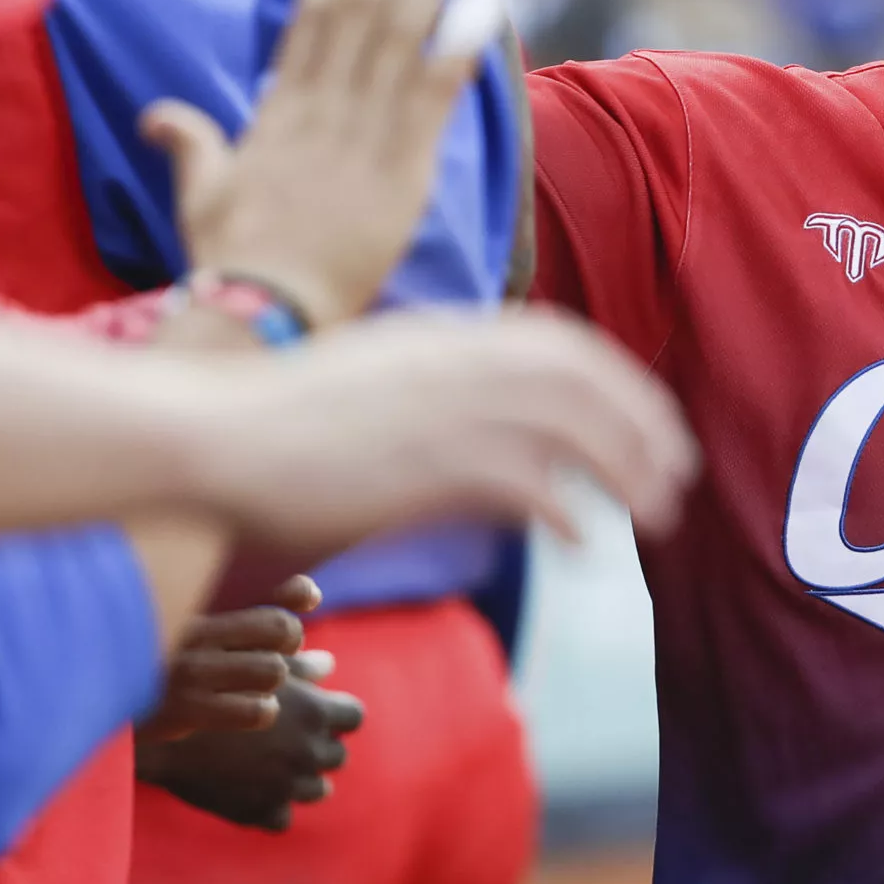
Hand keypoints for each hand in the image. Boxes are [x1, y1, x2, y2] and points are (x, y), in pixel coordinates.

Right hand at [136, 668, 365, 831]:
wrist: (160, 732)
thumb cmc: (209, 684)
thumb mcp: (256, 665)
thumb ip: (301, 666)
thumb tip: (329, 664)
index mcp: (315, 713)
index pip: (354, 717)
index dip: (337, 713)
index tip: (317, 710)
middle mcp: (307, 753)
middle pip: (337, 755)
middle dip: (319, 745)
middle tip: (289, 736)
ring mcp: (285, 787)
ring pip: (317, 789)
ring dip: (300, 777)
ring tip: (271, 763)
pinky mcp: (259, 814)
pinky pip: (282, 816)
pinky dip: (272, 805)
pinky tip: (252, 787)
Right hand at [140, 578, 320, 741]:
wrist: (93, 695)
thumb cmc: (157, 659)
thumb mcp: (196, 629)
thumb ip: (256, 624)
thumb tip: (321, 625)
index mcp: (194, 601)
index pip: (262, 583)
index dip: (294, 594)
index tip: (307, 598)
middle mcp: (195, 631)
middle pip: (281, 627)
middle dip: (288, 641)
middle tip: (277, 651)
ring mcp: (190, 670)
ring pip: (273, 669)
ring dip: (273, 679)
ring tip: (258, 683)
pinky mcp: (184, 710)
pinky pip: (256, 708)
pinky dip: (262, 710)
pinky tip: (249, 709)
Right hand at [141, 0, 492, 328]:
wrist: (263, 312)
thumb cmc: (231, 260)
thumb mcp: (199, 192)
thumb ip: (185, 141)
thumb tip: (155, 115)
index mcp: (277, 109)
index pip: (314, 19)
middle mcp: (320, 107)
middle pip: (362, 8)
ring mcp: (362, 132)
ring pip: (398, 33)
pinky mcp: (402, 167)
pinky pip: (434, 92)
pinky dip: (459, 42)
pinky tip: (485, 2)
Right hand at [197, 305, 694, 570]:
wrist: (206, 436)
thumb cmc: (273, 426)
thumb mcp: (367, 386)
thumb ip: (426, 393)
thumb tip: (472, 426)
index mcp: (439, 337)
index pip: (558, 341)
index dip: (618, 380)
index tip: (651, 421)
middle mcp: (451, 362)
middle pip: (581, 377)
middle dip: (642, 423)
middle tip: (677, 476)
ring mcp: (440, 409)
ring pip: (570, 426)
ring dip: (625, 470)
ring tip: (655, 516)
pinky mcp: (422, 465)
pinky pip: (524, 483)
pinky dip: (565, 512)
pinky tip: (583, 546)